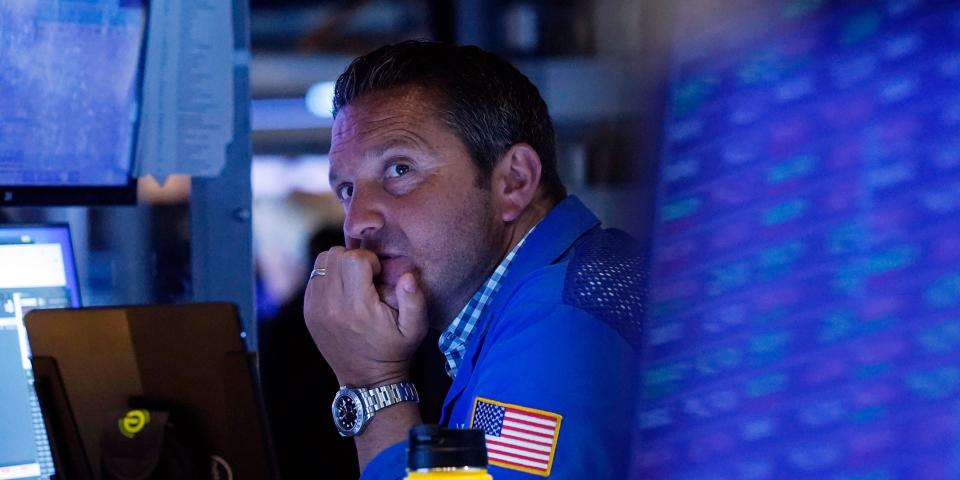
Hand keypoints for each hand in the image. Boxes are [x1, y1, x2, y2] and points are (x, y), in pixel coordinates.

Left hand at [303, 246, 427, 386]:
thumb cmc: (394, 352)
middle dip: (354, 259)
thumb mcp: (415, 329)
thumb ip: (414, 300)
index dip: (370, 260)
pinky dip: (329, 277)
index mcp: (357, 307)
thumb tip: (407, 276)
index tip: (378, 275)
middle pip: (335, 255)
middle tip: (366, 276)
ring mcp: (315, 309)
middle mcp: (331, 306)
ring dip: (340, 265)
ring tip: (354, 281)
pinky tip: (343, 291)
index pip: (354, 259)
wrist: (367, 380)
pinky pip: (315, 277)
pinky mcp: (308, 312)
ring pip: (322, 262)